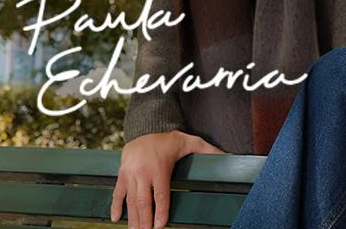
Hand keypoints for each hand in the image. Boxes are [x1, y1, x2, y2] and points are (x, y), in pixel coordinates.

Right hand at [107, 130, 224, 228]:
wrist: (145, 127)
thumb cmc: (169, 139)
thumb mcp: (191, 142)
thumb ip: (209, 150)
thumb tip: (229, 157)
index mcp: (159, 168)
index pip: (161, 195)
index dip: (161, 211)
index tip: (160, 225)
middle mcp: (143, 172)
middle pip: (143, 201)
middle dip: (144, 220)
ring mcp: (130, 173)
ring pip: (131, 200)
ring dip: (132, 218)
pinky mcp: (122, 173)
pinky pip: (118, 192)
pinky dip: (116, 206)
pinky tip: (116, 219)